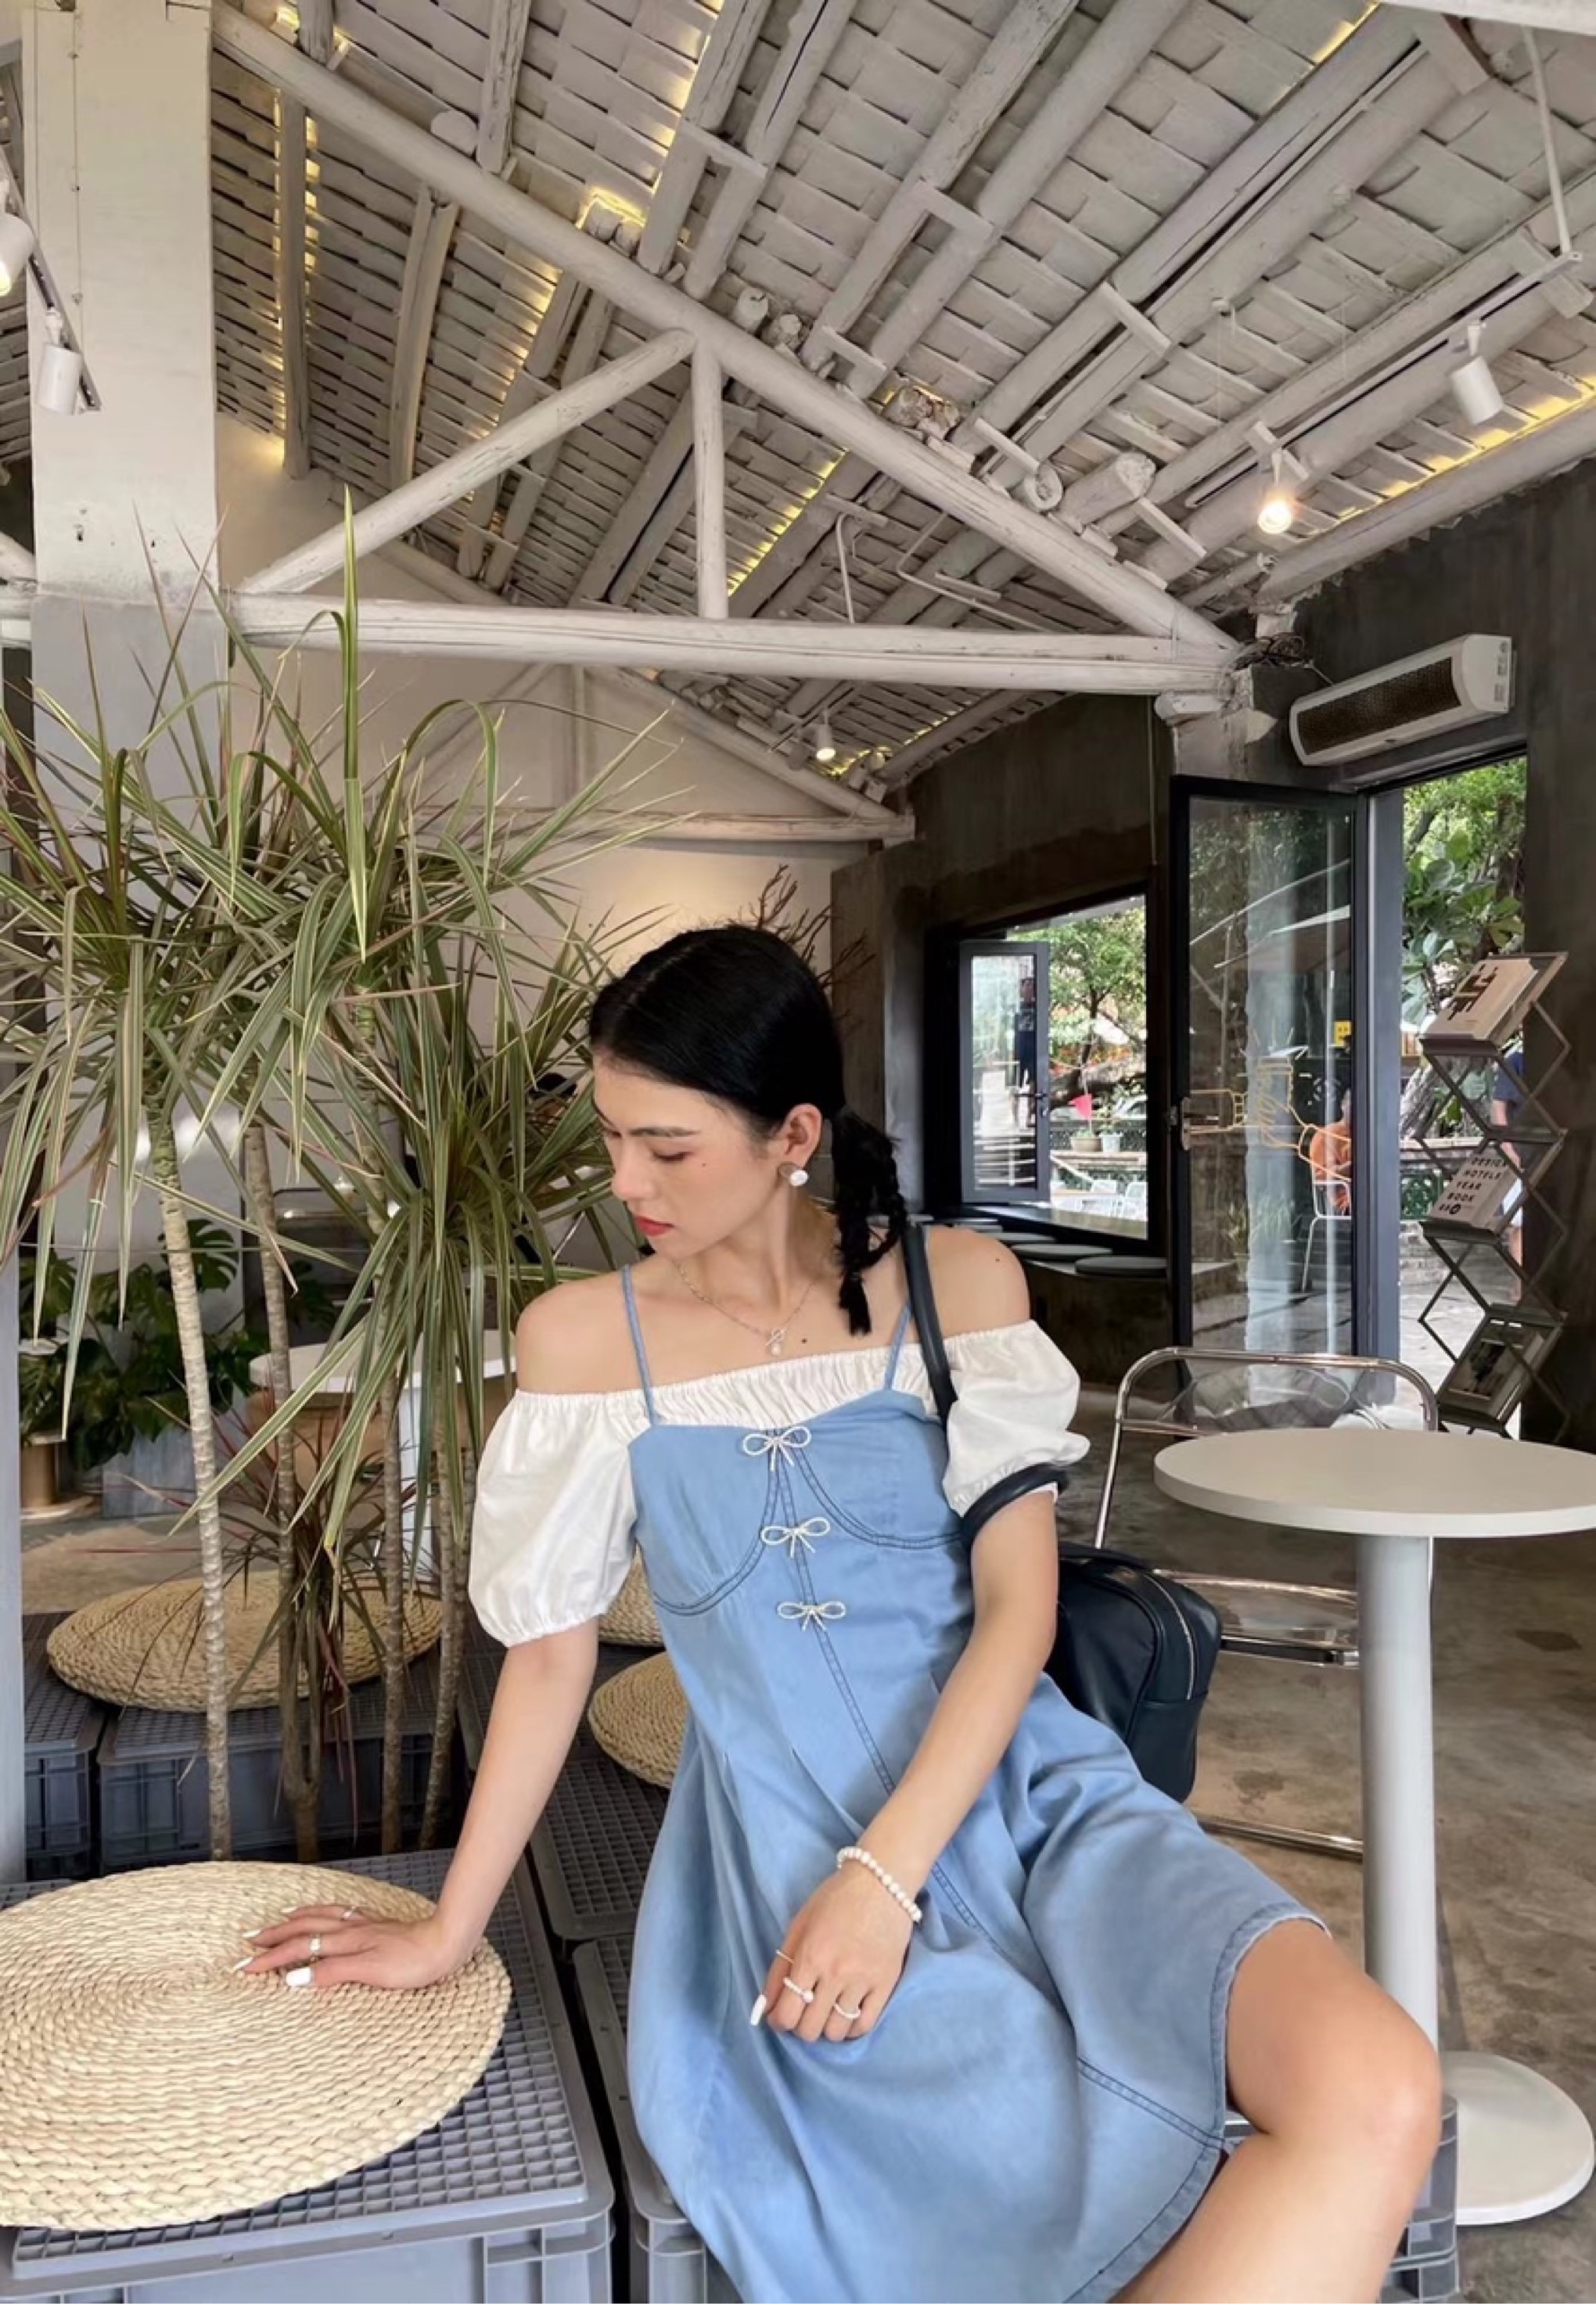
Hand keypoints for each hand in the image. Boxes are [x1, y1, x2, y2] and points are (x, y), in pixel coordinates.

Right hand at [237, 1903, 466, 1993]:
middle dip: (274, 1936)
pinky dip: (322, 1911)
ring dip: (295, 1920)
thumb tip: (293, 1978)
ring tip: (277, 1921)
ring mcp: (363, 1924)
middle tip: (249, 1942)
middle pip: (303, 1929)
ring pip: (320, 1917)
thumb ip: (331, 1972)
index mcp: (345, 1943)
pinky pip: (339, 1912)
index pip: (299, 1949)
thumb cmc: (411, 1963)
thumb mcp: (369, 1972)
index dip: (271, 1959)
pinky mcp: (375, 1924)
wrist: (445, 1943)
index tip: (245, 1968)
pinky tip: (323, 1913)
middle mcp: (349, 1930)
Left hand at [758, 1864, 913, 2044]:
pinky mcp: (886, 1983)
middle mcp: (836, 1974)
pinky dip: (852, 2028)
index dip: (779, 2021)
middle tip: (804, 2012)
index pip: (787, 2013)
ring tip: (827, 2011)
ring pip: (837, 2031)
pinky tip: (847, 2014)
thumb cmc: (835, 1899)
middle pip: (810, 2029)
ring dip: (826, 2027)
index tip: (781, 2015)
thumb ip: (781, 1967)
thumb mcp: (799, 1925)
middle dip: (801, 2026)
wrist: (881, 1883)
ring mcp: (863, 1981)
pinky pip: (865, 2025)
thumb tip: (768, 2005)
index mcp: (810, 1957)